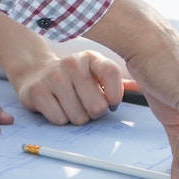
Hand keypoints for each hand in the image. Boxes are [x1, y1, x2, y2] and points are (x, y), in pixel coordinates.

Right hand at [11, 49, 125, 125]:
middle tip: (86, 105)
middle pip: (96, 106)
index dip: (115, 96)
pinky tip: (56, 106)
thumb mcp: (95, 75)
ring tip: (70, 104)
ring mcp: (53, 76)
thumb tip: (141, 90)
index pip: (112, 74)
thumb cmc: (74, 80)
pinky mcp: (37, 91)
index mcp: (91, 58)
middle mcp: (71, 63)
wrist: (37, 73)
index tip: (110, 102)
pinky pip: (59, 119)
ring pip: (78, 117)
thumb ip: (115, 83)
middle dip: (93, 113)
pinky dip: (60, 119)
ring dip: (76, 117)